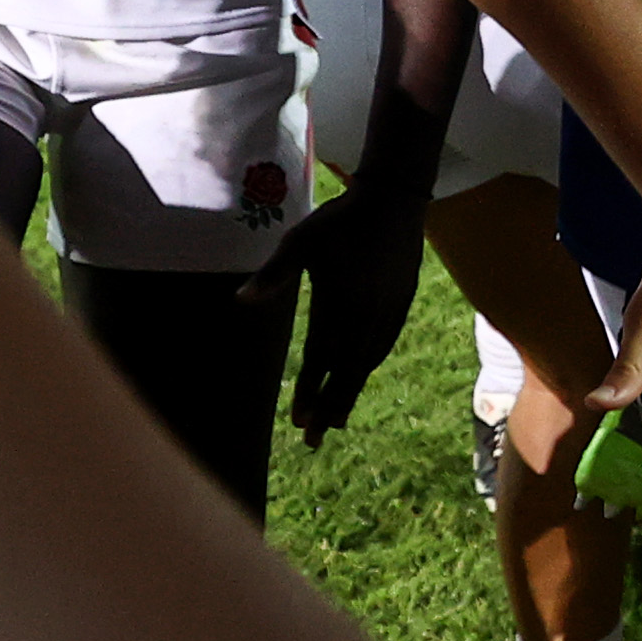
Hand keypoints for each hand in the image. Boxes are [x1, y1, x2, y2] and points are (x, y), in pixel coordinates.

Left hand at [242, 178, 431, 438]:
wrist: (395, 200)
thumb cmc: (341, 219)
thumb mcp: (301, 242)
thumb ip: (274, 274)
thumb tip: (239, 301)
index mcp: (340, 307)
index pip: (321, 361)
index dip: (310, 393)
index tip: (299, 423)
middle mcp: (366, 317)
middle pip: (347, 374)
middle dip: (330, 408)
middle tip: (314, 440)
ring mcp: (387, 313)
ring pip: (366, 363)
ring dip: (349, 392)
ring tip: (338, 418)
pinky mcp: (401, 303)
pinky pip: (383, 345)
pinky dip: (368, 366)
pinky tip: (362, 372)